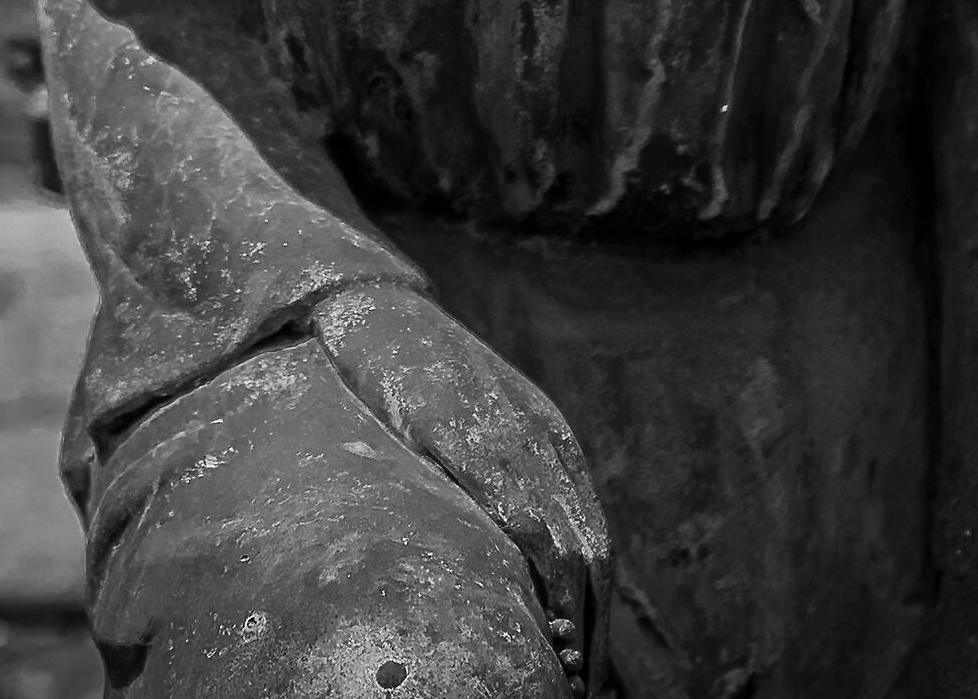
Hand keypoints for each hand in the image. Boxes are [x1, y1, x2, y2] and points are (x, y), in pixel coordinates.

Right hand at [311, 280, 609, 689]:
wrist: (381, 316)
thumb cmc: (414, 373)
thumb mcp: (467, 425)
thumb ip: (489, 474)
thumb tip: (490, 544)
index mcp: (550, 443)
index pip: (593, 542)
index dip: (594, 606)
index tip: (584, 659)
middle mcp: (551, 448)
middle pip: (596, 555)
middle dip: (593, 625)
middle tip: (580, 682)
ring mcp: (528, 450)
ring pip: (580, 553)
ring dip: (578, 620)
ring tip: (566, 672)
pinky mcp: (495, 453)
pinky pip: (542, 535)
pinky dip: (552, 589)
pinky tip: (543, 628)